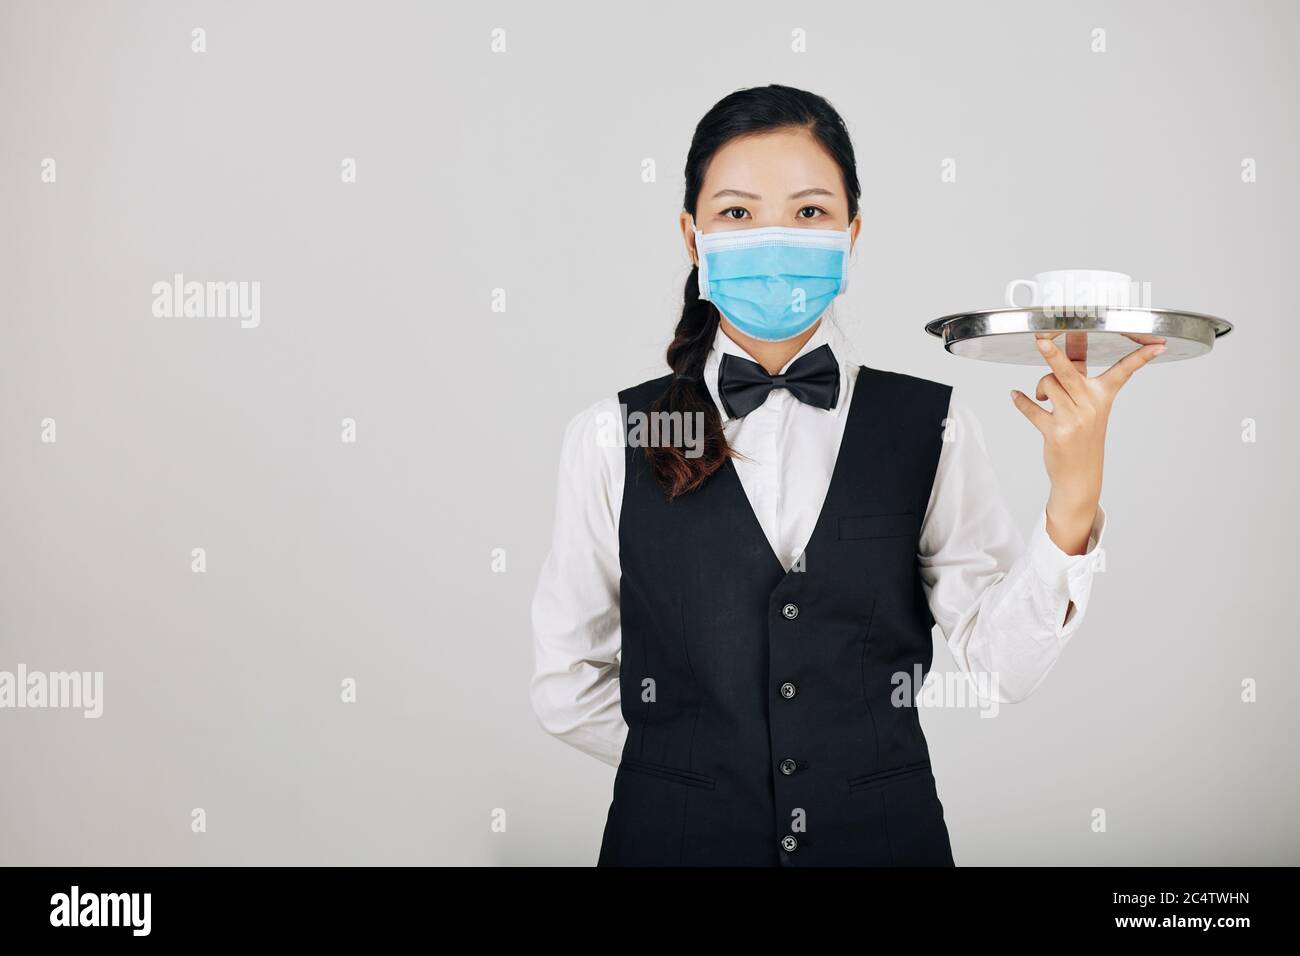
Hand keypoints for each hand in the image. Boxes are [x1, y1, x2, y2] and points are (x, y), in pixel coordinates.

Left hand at [1010, 335, 1164, 553]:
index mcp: (1104, 395)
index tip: (1159, 344)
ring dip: (1041, 387)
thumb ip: (1075, 376)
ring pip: (1048, 384)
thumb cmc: (1083, 435)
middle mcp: (1091, 404)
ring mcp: (1074, 419)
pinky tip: (1015, 395)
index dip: (1141, 357)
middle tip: (1040, 339)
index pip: (1125, 371)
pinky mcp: (1056, 432)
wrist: (1079, 475)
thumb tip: (1055, 345)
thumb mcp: (1088, 405)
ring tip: (1043, 396)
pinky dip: (1021, 401)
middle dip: (1053, 353)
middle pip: (1069, 371)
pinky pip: (1032, 410)